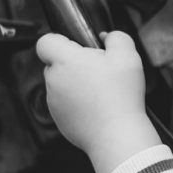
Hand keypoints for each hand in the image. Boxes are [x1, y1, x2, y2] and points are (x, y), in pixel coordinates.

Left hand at [36, 30, 160, 172]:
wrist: (116, 135)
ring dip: (76, 84)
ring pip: (61, 84)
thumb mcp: (128, 56)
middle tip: (99, 71)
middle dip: (75, 64)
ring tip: (101, 92)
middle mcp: (54, 80)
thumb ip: (117, 38)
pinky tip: (97, 107)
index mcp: (65, 61)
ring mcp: (54, 101)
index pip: (45, 41)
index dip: (60, 40)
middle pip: (56, 63)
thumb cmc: (121, 96)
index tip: (78, 47)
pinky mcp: (58, 119)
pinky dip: (78, 103)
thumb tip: (106, 37)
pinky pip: (65, 104)